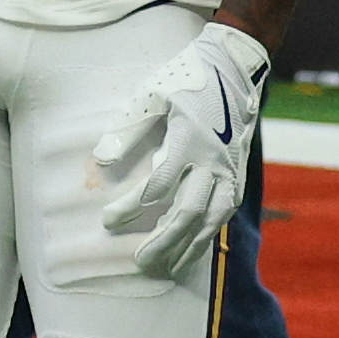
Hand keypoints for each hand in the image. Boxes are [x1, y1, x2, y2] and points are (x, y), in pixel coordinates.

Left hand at [88, 21, 268, 279]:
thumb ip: (127, 129)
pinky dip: (206, 236)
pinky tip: (190, 251)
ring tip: (166, 269)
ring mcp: (228, 170)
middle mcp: (212, 160)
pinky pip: (222, 214)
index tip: (108, 221)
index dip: (130, 207)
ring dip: (187, 247)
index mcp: (188, 139)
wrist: (233, 68)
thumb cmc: (184, 79)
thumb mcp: (151, 95)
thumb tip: (101, 161)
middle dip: (163, 241)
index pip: (157, 185)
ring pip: (210, 220)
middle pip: (187, 212)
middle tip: (139, 262)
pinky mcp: (237, 176)